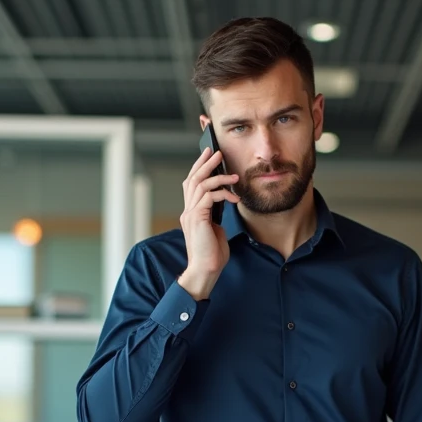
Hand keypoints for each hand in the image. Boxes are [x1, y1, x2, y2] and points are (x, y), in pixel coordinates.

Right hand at [178, 147, 239, 299]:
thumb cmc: (212, 255)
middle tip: (216, 152)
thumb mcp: (215, 230)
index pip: (191, 184)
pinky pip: (208, 196)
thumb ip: (214, 216)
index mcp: (191, 213)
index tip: (209, 156)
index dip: (199, 168)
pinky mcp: (197, 218)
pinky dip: (223, 193)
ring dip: (218, 175)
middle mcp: (187, 211)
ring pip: (200, 184)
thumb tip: (222, 203)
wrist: (205, 270)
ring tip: (233, 174)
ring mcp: (190, 214)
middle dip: (205, 163)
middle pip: (193, 179)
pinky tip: (234, 197)